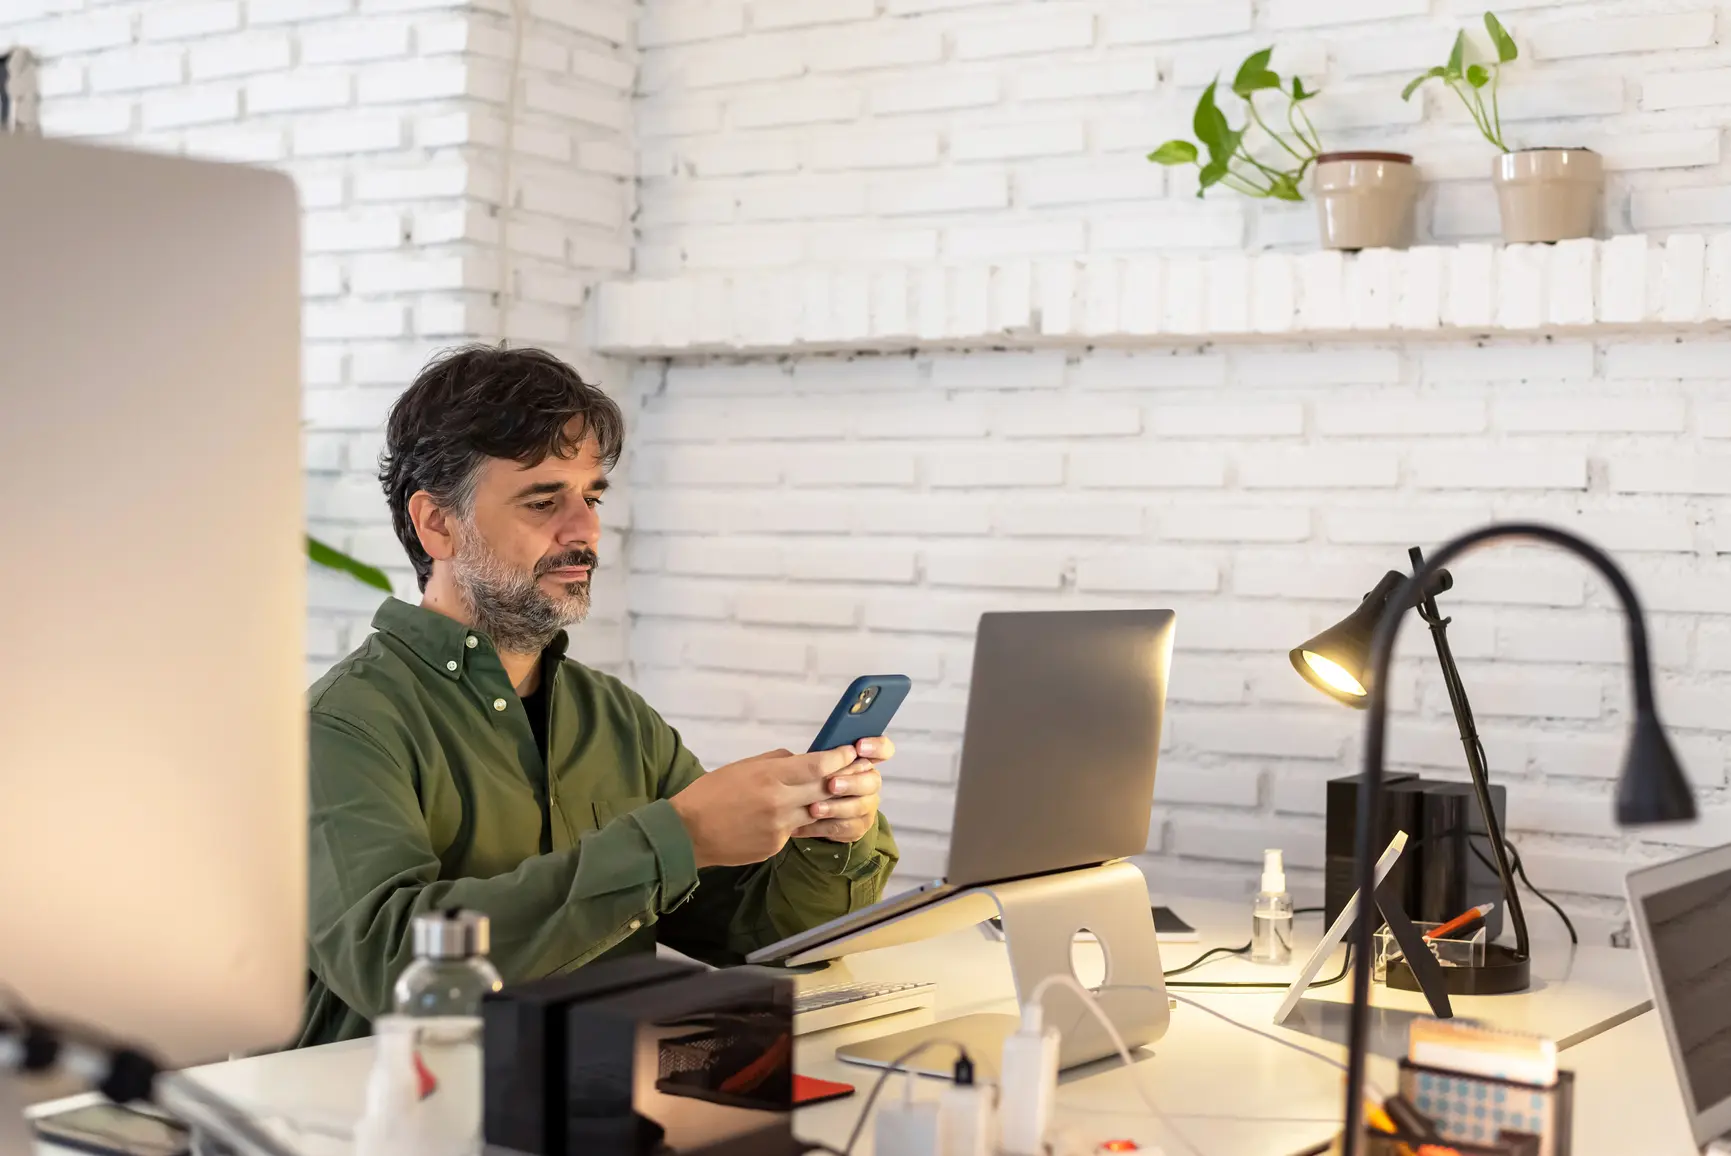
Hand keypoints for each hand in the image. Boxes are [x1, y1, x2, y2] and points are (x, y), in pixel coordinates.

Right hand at [669, 746, 859, 867]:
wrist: (688, 832)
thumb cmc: (711, 793)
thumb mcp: (743, 766)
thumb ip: (777, 762)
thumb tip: (803, 759)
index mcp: (769, 777)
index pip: (817, 766)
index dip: (839, 758)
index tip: (850, 752)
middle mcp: (779, 803)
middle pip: (824, 789)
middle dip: (841, 778)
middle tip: (855, 770)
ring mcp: (779, 828)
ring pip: (815, 812)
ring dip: (824, 802)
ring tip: (829, 793)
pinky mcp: (775, 846)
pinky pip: (795, 831)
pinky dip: (796, 821)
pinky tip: (787, 816)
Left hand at [792, 736, 891, 843]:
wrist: (815, 810)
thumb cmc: (817, 779)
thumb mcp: (817, 764)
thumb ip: (822, 756)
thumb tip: (809, 755)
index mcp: (864, 760)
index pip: (883, 749)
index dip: (876, 746)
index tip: (859, 747)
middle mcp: (870, 782)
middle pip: (872, 781)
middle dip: (851, 783)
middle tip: (831, 785)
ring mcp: (867, 806)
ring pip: (859, 807)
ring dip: (835, 808)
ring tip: (814, 809)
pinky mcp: (859, 827)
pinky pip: (846, 828)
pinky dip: (825, 827)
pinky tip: (806, 825)